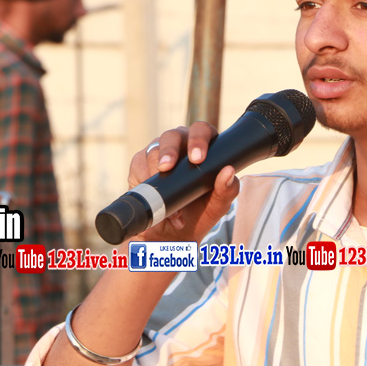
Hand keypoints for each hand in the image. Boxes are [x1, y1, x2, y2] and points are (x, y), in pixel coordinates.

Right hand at [128, 123, 239, 242]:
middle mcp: (180, 145)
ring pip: (154, 149)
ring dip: (158, 173)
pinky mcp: (140, 165)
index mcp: (204, 147)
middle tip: (167, 167)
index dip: (198, 139)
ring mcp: (158, 153)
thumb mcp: (217, 206)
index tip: (196, 158)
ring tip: (165, 197)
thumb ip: (227, 190)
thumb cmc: (199, 213)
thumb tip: (228, 171)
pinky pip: (138, 163)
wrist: (173, 234)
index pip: (201, 131)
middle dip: (169, 149)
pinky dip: (144, 180)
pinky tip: (151, 194)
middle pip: (173, 135)